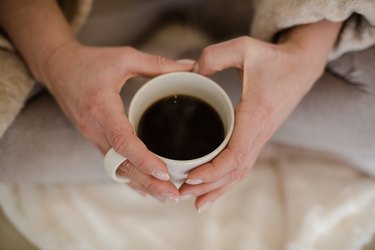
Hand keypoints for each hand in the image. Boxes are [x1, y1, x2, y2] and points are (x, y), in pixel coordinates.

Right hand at [40, 42, 193, 202]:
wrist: (57, 68)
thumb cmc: (89, 61)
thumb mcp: (124, 57)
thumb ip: (158, 64)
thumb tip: (191, 67)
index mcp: (101, 107)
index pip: (122, 140)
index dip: (143, 159)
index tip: (165, 173)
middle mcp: (94, 128)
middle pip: (121, 164)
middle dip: (148, 182)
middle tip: (174, 195)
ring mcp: (92, 137)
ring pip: (117, 168)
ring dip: (141, 183)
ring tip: (166, 195)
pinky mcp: (94, 139)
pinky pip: (112, 163)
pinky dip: (129, 178)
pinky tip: (145, 188)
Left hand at [179, 20, 341, 211]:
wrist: (301, 65)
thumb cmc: (274, 58)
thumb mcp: (244, 47)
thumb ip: (215, 56)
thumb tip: (192, 72)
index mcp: (256, 117)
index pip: (235, 155)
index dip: (213, 171)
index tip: (190, 176)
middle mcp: (259, 133)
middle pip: (234, 172)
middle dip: (208, 186)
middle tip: (180, 193)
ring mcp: (260, 137)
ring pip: (239, 172)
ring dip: (218, 188)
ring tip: (195, 201)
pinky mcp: (257, 136)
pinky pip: (242, 163)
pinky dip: (227, 179)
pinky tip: (214, 186)